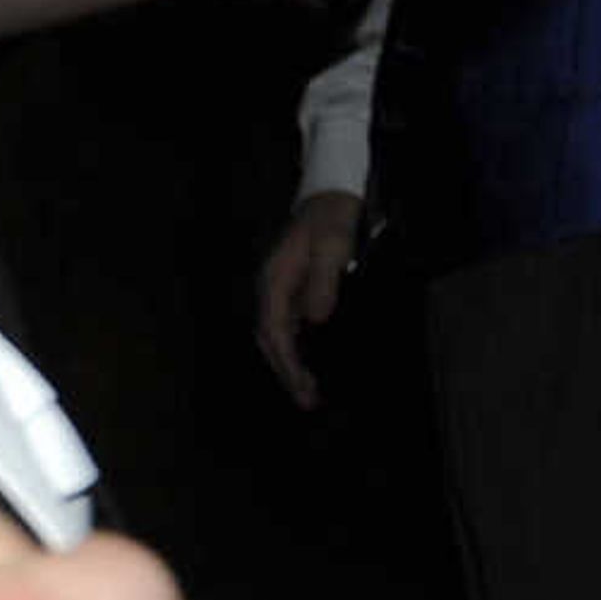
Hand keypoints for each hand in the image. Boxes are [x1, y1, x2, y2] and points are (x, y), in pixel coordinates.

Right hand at [252, 189, 362, 408]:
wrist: (329, 199)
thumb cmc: (331, 222)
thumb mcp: (332, 249)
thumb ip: (323, 283)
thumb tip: (316, 320)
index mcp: (274, 281)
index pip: (273, 330)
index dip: (287, 361)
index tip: (303, 385)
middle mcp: (270, 289)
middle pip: (268, 338)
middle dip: (285, 371)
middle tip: (307, 401)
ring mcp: (280, 290)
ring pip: (276, 336)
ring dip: (289, 363)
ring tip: (308, 391)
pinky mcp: (292, 291)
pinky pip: (288, 328)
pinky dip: (295, 350)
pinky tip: (311, 364)